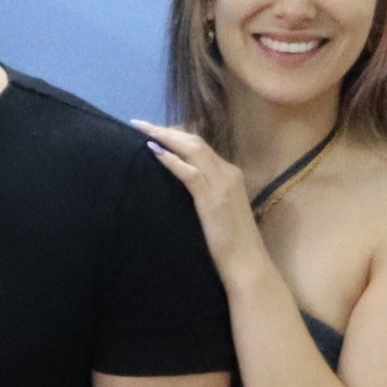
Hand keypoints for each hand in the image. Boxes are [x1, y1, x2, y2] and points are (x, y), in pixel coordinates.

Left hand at [132, 121, 270, 283]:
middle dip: (166, 130)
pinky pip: (189, 172)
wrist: (247, 262)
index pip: (200, 146)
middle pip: (194, 141)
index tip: (154, 130)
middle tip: (139, 124)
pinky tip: (153, 151)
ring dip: (165, 137)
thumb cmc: (230, 243)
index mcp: (229, 174)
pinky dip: (171, 159)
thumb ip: (203, 195)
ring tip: (141, 130)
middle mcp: (227, 172)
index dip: (176, 135)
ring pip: (192, 150)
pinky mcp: (212, 198)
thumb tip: (180, 190)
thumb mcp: (216, 211)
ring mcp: (222, 183)